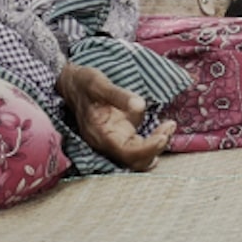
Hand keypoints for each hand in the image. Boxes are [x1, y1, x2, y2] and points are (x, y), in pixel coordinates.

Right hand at [56, 63, 174, 170]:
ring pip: (138, 156)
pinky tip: (164, 129)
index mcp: (99, 134)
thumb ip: (119, 95)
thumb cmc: (83, 82)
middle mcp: (106, 142)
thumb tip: (140, 105)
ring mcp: (113, 139)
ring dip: (157, 146)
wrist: (71, 82)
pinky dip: (153, 141)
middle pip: (134, 160)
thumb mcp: (98, 83)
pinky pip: (138, 146)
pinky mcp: (120, 133)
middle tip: (170, 126)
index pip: (126, 153)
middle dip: (156, 147)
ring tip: (170, 126)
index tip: (163, 135)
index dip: (147, 149)